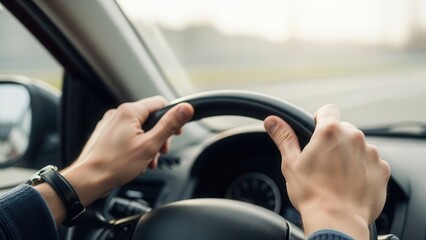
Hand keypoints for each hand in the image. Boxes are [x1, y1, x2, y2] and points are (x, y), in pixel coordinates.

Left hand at [61, 96, 192, 205]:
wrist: (88, 180)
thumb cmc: (115, 164)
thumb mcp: (150, 145)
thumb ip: (169, 125)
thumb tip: (186, 108)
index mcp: (129, 111)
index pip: (160, 103)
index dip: (172, 118)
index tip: (176, 133)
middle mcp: (118, 113)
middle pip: (150, 118)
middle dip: (159, 136)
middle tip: (160, 152)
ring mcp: (110, 124)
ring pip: (139, 129)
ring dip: (148, 144)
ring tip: (147, 161)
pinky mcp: (105, 134)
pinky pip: (127, 135)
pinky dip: (135, 146)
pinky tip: (136, 161)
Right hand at [264, 104, 389, 238]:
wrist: (337, 221)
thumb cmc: (312, 194)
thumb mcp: (291, 163)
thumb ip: (284, 138)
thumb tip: (272, 121)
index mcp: (330, 132)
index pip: (328, 110)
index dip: (320, 119)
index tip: (316, 132)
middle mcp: (354, 138)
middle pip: (344, 129)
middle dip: (334, 141)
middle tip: (323, 161)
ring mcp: (370, 153)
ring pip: (358, 146)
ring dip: (349, 155)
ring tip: (337, 175)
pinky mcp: (381, 169)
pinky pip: (371, 162)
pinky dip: (363, 169)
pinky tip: (350, 183)